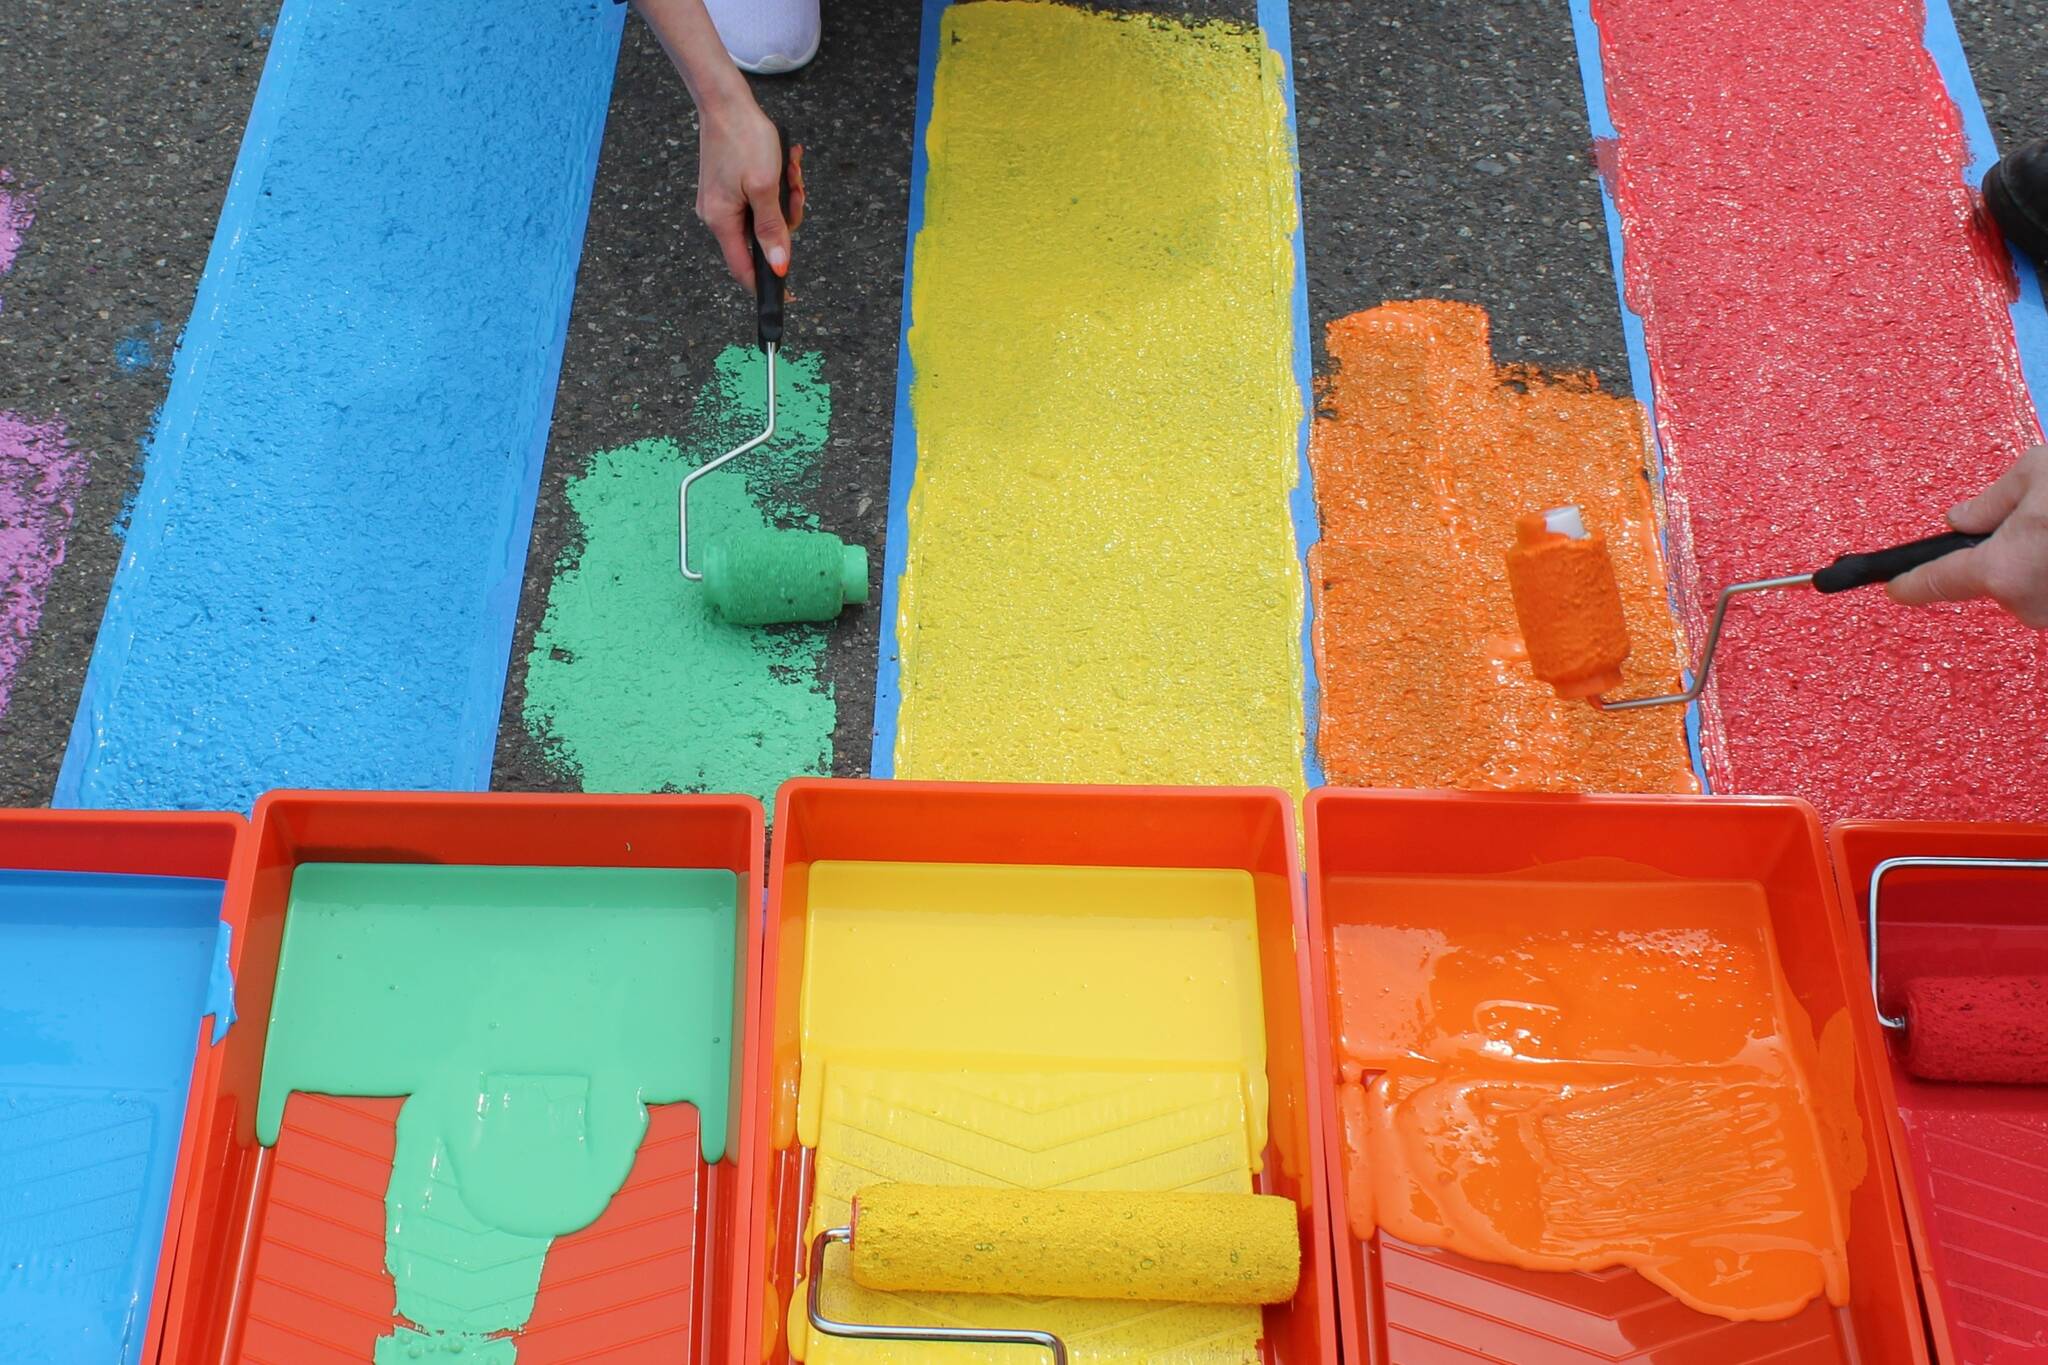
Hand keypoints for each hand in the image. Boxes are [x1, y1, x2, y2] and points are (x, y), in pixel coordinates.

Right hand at [696, 105, 804, 292]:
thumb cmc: (744, 139)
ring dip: (785, 198)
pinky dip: (776, 187)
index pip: (744, 268)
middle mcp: (717, 216)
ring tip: (791, 172)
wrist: (726, 102)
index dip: (768, 284)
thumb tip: (779, 267)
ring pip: (764, 218)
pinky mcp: (728, 187)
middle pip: (760, 240)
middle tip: (796, 192)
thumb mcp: (766, 188)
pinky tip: (785, 165)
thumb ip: (772, 230)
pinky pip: (758, 200)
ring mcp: (722, 201)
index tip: (790, 294)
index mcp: (722, 221)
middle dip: (786, 219)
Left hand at [1889, 443, 2047, 626]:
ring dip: (2045, 558)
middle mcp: (2030, 602)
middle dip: (2010, 550)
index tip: (1893, 589)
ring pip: (2034, 586)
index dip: (1910, 584)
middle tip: (2043, 513)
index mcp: (2003, 568)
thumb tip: (1961, 518)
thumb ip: (1991, 501)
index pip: (1937, 581)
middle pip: (1996, 580)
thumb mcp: (2037, 472)